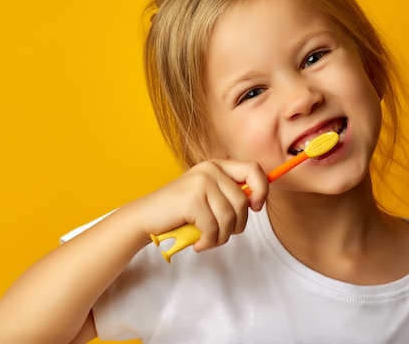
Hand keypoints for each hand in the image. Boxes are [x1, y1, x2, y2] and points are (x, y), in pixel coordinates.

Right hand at [134, 160, 268, 251]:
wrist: (146, 217)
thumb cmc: (179, 211)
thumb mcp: (207, 195)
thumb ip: (229, 194)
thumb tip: (257, 201)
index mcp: (217, 165)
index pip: (254, 169)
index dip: (262, 190)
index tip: (255, 208)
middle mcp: (210, 169)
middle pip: (243, 202)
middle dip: (236, 226)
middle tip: (220, 234)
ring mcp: (201, 183)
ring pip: (230, 218)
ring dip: (221, 237)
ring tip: (207, 240)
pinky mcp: (192, 200)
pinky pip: (214, 228)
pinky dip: (208, 242)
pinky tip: (198, 243)